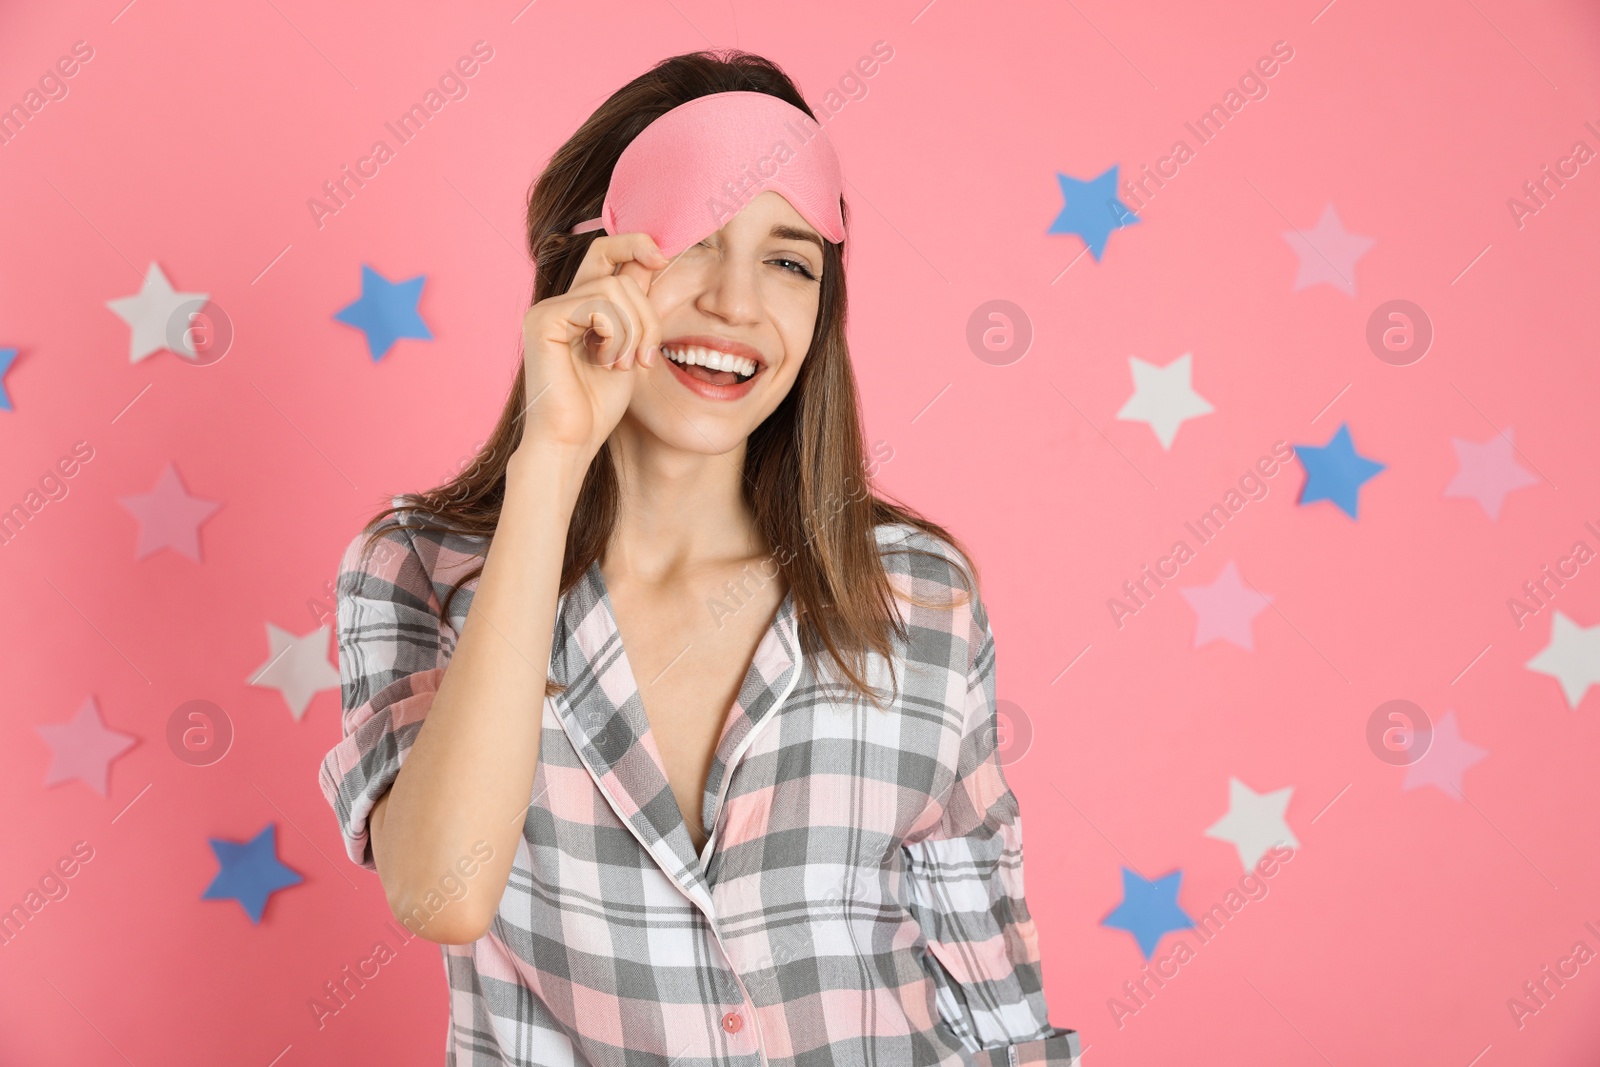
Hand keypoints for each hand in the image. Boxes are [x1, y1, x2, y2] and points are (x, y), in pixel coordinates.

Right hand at [515, 232, 669, 459]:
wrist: (572, 442)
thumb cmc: (598, 405)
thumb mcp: (630, 347)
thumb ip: (636, 307)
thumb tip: (653, 257)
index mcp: (578, 307)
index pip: (606, 254)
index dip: (634, 245)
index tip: (662, 256)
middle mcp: (559, 302)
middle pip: (613, 264)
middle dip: (645, 308)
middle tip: (647, 355)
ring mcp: (547, 309)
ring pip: (613, 286)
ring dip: (634, 329)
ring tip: (625, 365)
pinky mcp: (542, 320)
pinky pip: (597, 304)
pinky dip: (615, 334)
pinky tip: (607, 363)